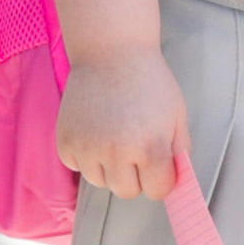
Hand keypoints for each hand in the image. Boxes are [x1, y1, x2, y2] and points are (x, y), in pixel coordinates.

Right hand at [59, 43, 190, 201]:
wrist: (110, 52)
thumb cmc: (148, 81)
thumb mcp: (176, 115)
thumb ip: (178, 152)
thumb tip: (175, 182)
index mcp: (150, 148)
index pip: (158, 191)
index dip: (161, 179)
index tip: (158, 166)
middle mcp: (117, 153)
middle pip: (127, 192)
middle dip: (135, 176)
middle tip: (135, 149)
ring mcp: (88, 148)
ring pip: (101, 182)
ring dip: (109, 168)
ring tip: (114, 136)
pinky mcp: (66, 142)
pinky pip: (78, 167)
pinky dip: (86, 156)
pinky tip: (95, 131)